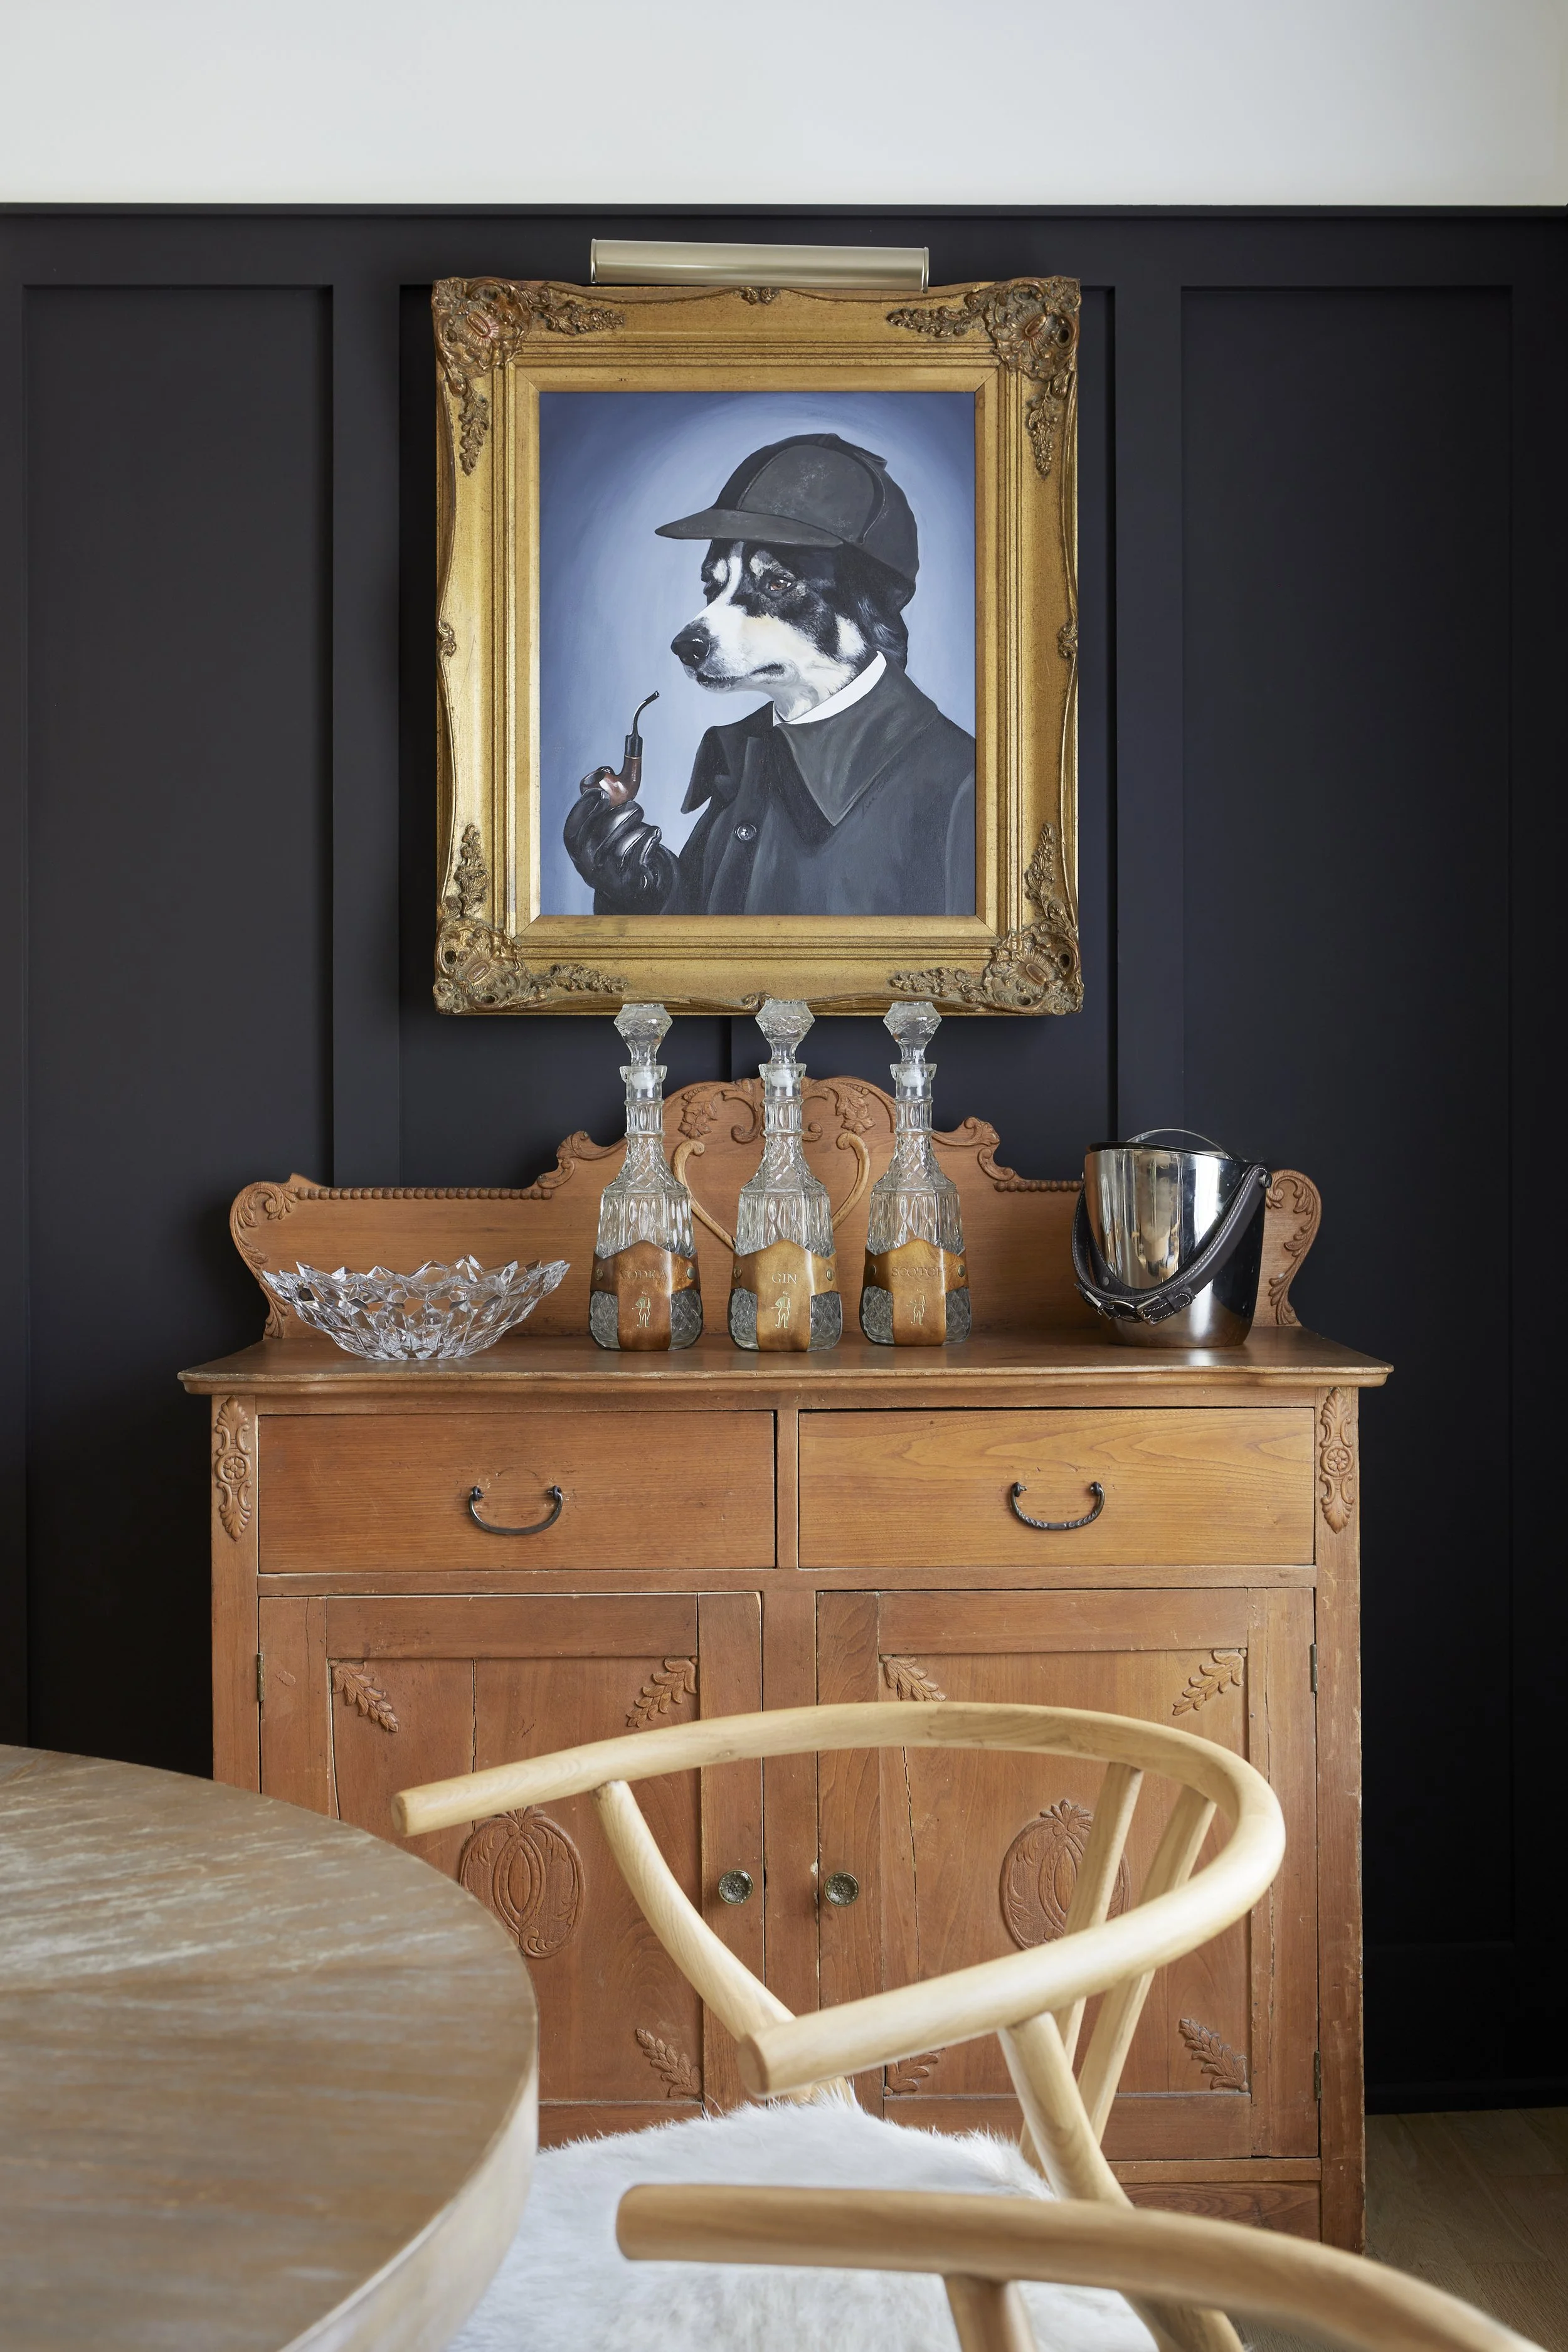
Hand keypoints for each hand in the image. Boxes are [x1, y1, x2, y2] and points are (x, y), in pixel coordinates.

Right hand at [563, 780, 676, 913]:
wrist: (631, 885)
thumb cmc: (616, 847)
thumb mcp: (603, 830)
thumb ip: (603, 807)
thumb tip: (605, 775)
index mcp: (576, 850)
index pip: (572, 829)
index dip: (585, 808)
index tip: (601, 793)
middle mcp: (587, 866)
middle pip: (600, 835)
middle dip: (621, 813)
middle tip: (635, 806)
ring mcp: (607, 878)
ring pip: (621, 847)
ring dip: (637, 827)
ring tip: (643, 821)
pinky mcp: (629, 883)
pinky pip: (638, 857)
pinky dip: (649, 839)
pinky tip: (655, 832)